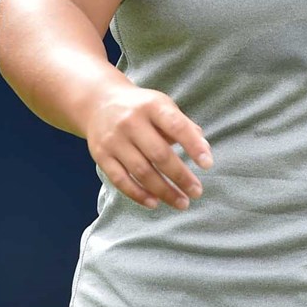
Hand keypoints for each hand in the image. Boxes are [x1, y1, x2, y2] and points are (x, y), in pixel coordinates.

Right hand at [84, 84, 213, 210]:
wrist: (98, 103)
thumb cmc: (142, 108)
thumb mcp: (163, 106)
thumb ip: (184, 126)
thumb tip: (205, 150)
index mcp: (152, 106)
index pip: (176, 126)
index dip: (193, 146)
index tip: (207, 164)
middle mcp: (131, 122)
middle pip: (159, 154)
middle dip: (181, 176)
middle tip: (197, 192)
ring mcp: (114, 140)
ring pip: (141, 171)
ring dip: (164, 191)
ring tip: (182, 202)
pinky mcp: (101, 156)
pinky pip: (120, 180)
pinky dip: (139, 195)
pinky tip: (155, 203)